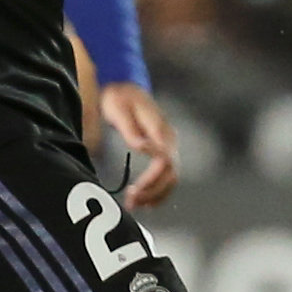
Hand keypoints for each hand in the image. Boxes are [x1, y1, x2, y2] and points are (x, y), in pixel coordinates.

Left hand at [98, 82, 180, 209]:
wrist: (124, 85)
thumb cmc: (119, 98)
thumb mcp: (119, 110)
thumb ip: (131, 130)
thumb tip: (142, 147)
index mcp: (160, 130)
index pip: (165, 161)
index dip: (152, 178)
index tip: (134, 188)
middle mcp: (169, 139)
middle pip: (171, 174)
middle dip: (153, 192)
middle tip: (131, 203)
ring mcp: (168, 144)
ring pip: (171, 177)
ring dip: (155, 194)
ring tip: (135, 205)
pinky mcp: (163, 149)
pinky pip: (167, 174)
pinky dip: (159, 190)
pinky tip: (146, 201)